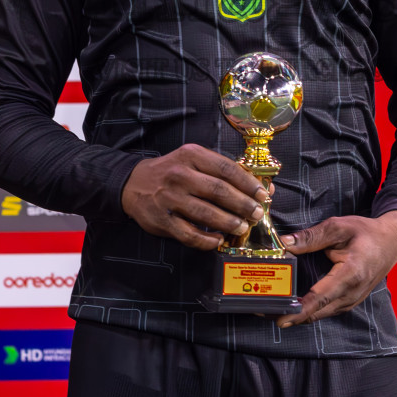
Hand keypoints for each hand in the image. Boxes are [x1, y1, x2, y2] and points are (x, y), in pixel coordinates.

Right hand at [121, 143, 267, 250]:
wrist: (133, 183)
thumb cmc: (171, 171)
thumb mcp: (193, 160)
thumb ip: (222, 171)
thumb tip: (258, 186)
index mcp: (191, 156)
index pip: (226, 169)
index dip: (248, 183)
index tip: (262, 194)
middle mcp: (180, 175)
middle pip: (219, 191)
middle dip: (242, 205)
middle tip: (256, 213)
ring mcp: (170, 199)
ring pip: (206, 214)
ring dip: (229, 223)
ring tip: (242, 227)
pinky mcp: (162, 220)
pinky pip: (189, 234)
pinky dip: (207, 240)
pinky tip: (218, 240)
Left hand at [275, 210, 396, 327]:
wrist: (391, 242)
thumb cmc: (367, 233)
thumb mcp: (339, 227)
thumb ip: (311, 237)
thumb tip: (285, 244)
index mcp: (350, 274)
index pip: (320, 298)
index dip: (299, 310)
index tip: (280, 318)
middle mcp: (351, 293)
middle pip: (317, 312)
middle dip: (289, 314)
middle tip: (262, 310)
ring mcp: (351, 301)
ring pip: (320, 314)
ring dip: (297, 314)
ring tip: (271, 309)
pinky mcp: (349, 302)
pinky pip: (325, 311)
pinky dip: (308, 311)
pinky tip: (292, 306)